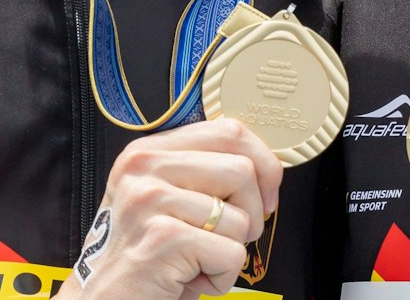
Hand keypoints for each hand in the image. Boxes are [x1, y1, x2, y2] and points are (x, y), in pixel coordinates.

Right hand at [56, 118, 282, 299]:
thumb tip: (266, 168)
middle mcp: (144, 167)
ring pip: (240, 217)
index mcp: (148, 151)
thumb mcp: (166, 200)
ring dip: (231, 251)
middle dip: (253, 213)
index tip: (264, 195)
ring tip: (198, 261)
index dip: (262, 163)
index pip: (229, 131)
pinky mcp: (162, 238)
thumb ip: (203, 173)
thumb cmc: (144, 256)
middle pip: (242, 170)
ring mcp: (150, 200)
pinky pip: (230, 253)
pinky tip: (191, 279)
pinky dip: (222, 277)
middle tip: (230, 238)